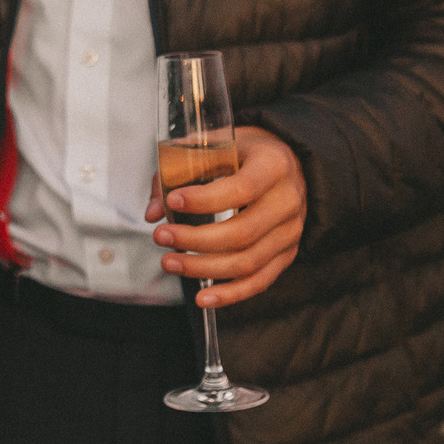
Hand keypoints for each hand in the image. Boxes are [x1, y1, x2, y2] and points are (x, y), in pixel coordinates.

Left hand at [145, 126, 305, 307]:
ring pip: (248, 262)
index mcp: (274, 166)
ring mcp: (290, 232)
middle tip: (161, 236)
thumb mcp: (217, 145)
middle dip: (195, 240)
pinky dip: (230, 294)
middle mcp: (288, 201)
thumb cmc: (246, 153)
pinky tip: (203, 298)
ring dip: (203, 268)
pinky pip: (259, 281)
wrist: (288, 165)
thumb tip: (153, 212)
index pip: (240, 189)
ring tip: (169, 262)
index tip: (173, 202)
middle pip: (242, 233)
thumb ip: (180, 170)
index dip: (204, 200)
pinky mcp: (287, 254)